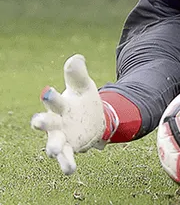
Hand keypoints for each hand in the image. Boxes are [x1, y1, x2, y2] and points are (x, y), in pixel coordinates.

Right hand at [30, 54, 105, 174]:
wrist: (93, 119)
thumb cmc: (83, 101)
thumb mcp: (84, 87)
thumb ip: (78, 75)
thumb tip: (77, 58)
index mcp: (60, 105)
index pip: (53, 100)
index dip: (50, 96)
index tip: (47, 91)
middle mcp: (56, 122)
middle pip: (48, 122)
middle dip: (42, 122)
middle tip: (37, 122)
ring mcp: (62, 136)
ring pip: (54, 142)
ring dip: (53, 147)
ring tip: (53, 151)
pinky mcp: (70, 148)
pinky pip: (67, 157)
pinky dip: (67, 164)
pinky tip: (69, 170)